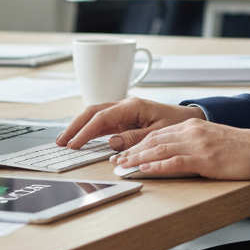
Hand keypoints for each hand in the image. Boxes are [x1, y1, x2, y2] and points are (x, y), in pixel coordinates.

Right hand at [55, 98, 203, 150]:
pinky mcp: (124, 121)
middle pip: (93, 113)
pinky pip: (103, 124)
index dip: (85, 131)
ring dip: (79, 128)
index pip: (102, 118)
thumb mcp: (159, 133)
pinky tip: (80, 140)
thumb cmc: (177, 123)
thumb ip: (135, 138)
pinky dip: (90, 131)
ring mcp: (124, 113)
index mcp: (133, 106)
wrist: (189, 120)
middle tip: (61, 141)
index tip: (74, 144)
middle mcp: (126, 107)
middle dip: (75, 126)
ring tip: (64, 141)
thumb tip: (112, 142)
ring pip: (95, 117)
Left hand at [115, 119, 249, 179]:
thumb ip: (192, 144)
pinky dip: (156, 167)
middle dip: (132, 151)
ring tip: (124, 166)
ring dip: (138, 159)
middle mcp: (192, 131)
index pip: (158, 134)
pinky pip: (175, 162)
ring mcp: (198, 144)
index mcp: (192, 126)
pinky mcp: (205, 158)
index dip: (138, 144)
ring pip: (160, 149)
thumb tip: (172, 155)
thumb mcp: (211, 140)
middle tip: (117, 160)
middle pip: (154, 140)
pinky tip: (145, 171)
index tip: (125, 152)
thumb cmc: (239, 149)